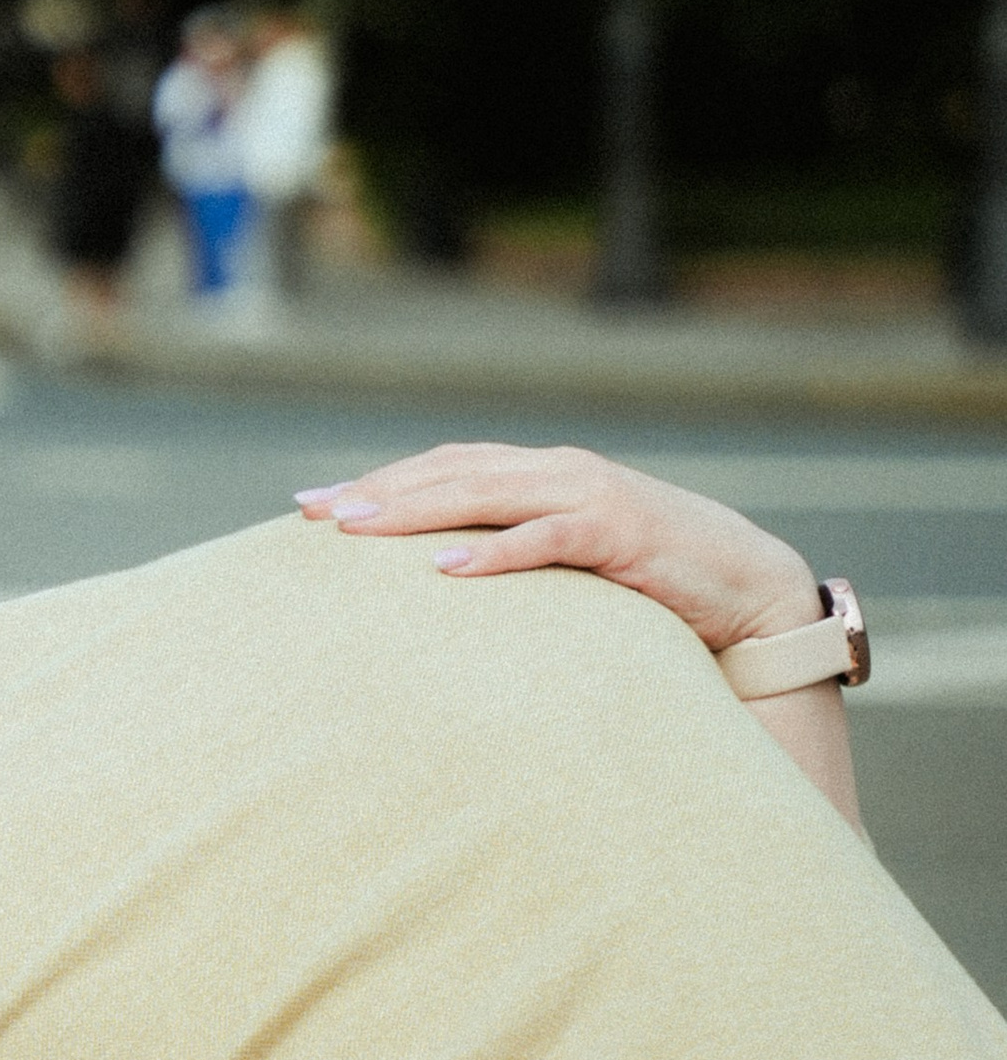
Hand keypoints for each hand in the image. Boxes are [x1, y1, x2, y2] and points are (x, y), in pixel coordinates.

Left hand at [297, 442, 819, 651]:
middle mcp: (558, 472)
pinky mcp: (620, 531)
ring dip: (413, 511)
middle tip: (310, 516)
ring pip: (484, 493)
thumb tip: (440, 591)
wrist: (750, 590)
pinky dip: (494, 552)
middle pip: (449, 473)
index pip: (443, 469)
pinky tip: (445, 569)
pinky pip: (546, 538)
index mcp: (542, 477)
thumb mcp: (570, 567)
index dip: (377, 483)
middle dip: (376, 492)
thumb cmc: (654, 587)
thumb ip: (515, 561)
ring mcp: (590, 494)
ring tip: (354, 531)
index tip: (308, 509)